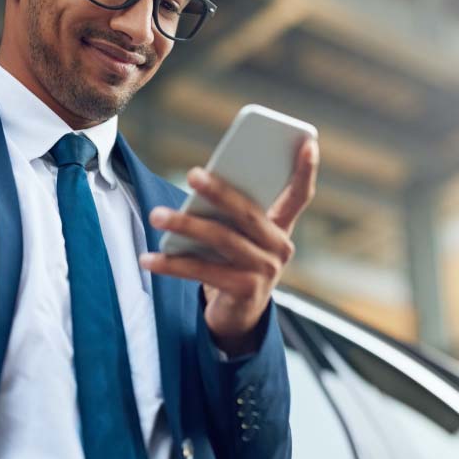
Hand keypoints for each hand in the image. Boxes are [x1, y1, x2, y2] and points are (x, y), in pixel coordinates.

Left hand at [139, 138, 318, 355]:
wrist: (237, 316)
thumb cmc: (232, 263)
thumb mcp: (239, 237)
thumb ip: (230, 213)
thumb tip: (198, 187)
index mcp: (281, 227)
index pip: (300, 195)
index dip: (306, 169)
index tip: (308, 142)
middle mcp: (280, 248)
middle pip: (248, 213)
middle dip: (219, 192)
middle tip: (192, 175)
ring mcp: (265, 271)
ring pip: (222, 239)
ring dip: (186, 225)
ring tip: (157, 215)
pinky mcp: (244, 292)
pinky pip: (203, 271)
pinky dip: (173, 264)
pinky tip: (149, 259)